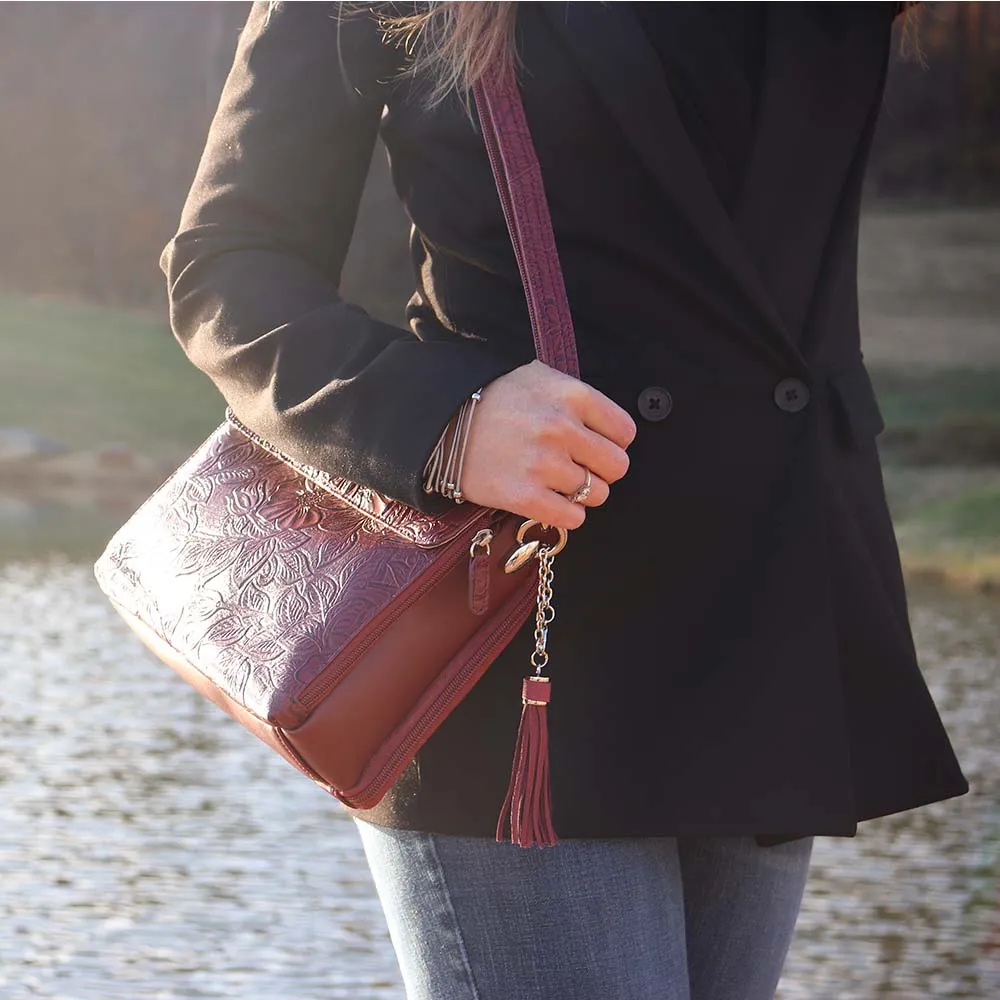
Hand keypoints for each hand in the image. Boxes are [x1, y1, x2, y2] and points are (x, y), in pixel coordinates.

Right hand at [459, 360, 636, 530]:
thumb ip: (578, 400)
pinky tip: (551, 501)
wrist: (442, 422)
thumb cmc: (495, 399)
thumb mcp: (540, 378)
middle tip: (579, 467)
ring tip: (557, 482)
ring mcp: (542, 464)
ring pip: (597, 494)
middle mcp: (560, 429)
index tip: (594, 445)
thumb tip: (612, 431)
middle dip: (602, 470)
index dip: (613, 442)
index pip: (625, 432)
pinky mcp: (524, 496)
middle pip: (617, 466)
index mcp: (571, 395)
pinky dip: (568, 514)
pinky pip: (573, 518)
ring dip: (582, 493)